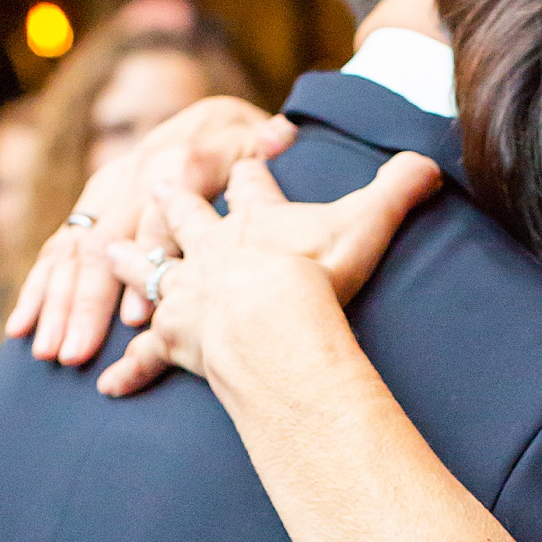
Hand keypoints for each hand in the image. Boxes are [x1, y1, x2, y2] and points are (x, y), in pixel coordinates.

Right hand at [9, 98, 294, 368]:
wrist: (212, 120)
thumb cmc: (242, 147)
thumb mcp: (257, 140)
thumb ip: (264, 147)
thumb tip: (280, 134)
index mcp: (173, 162)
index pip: (153, 218)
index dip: (145, 267)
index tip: (142, 319)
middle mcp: (130, 176)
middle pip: (100, 244)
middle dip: (85, 303)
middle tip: (75, 353)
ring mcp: (104, 194)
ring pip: (70, 252)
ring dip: (56, 306)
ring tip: (48, 353)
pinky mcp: (89, 211)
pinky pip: (56, 252)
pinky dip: (36, 292)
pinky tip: (20, 330)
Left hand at [99, 148, 441, 398]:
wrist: (269, 323)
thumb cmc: (316, 274)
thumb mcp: (366, 223)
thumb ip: (400, 190)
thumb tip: (432, 164)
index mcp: (256, 218)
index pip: (251, 182)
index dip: (252, 169)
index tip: (249, 157)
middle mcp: (211, 247)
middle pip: (184, 215)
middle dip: (172, 199)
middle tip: (156, 178)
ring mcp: (188, 291)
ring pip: (150, 270)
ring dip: (131, 263)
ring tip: (109, 252)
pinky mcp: (176, 338)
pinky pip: (147, 354)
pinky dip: (131, 369)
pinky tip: (109, 384)